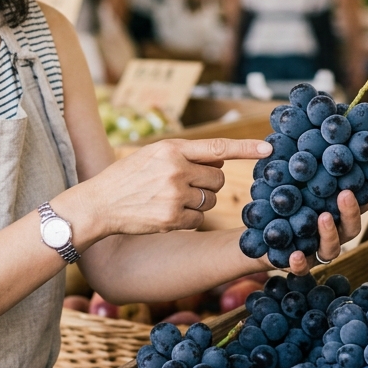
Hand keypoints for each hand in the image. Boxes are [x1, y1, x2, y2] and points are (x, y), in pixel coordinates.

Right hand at [66, 138, 271, 240]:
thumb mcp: (153, 155)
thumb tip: (221, 158)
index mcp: (172, 148)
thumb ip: (185, 154)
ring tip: (169, 199)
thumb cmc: (127, 178)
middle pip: (219, 178)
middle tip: (183, 185)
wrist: (98, 204)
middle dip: (209, 183)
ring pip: (211, 200)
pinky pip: (198, 220)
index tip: (269, 148)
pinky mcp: (171, 219)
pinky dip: (187, 220)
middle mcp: (175, 169)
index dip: (247, 148)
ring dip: (198, 202)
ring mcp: (174, 195)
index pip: (218, 147)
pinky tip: (165, 215)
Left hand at [268, 174, 367, 275]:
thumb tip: (313, 131)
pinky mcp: (295, 264)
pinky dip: (299, 263)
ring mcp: (315, 251)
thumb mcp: (293, 182)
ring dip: (329, 233)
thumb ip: (308, 167)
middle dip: (351, 211)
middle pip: (351, 227)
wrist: (258, 235)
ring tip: (322, 217)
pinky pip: (301, 268)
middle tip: (345, 193)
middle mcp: (332, 234)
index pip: (360, 204)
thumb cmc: (281, 204)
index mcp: (335, 214)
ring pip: (331, 248)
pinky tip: (294, 254)